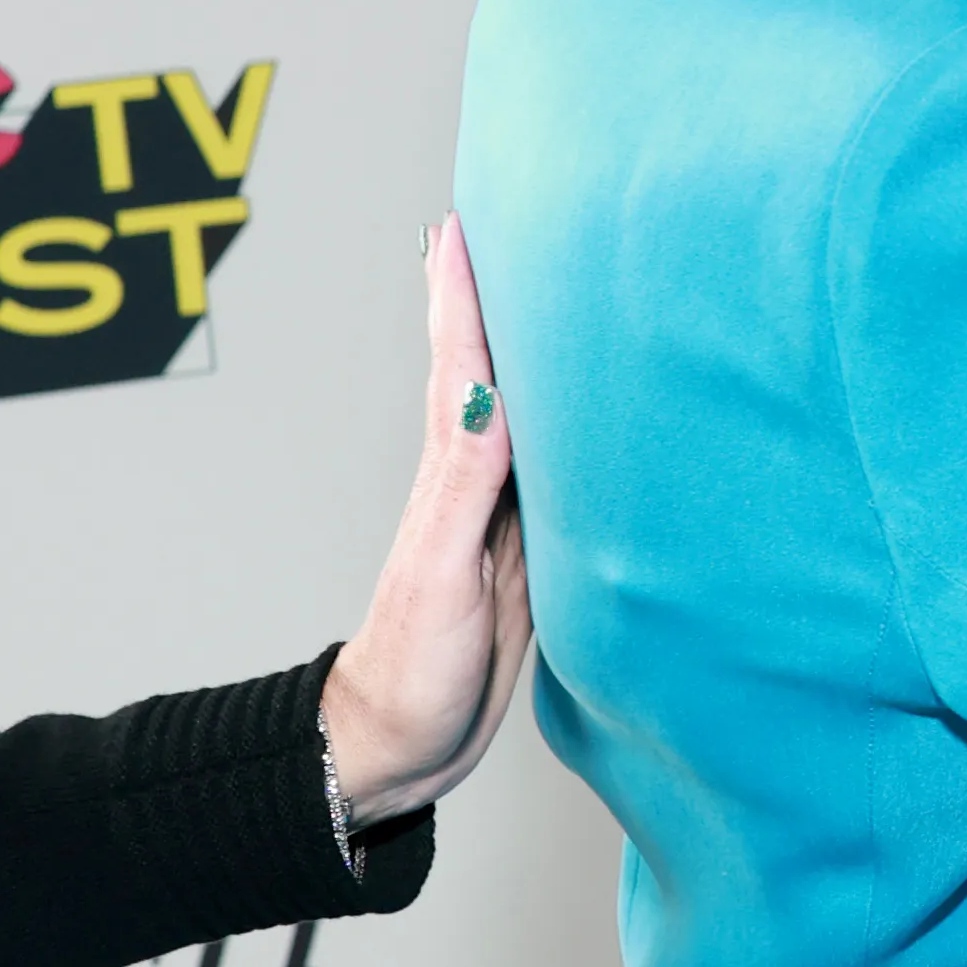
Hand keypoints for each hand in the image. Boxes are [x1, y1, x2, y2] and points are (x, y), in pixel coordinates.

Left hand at [323, 216, 533, 826]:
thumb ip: (468, 487)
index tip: (465, 223)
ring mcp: (497, 514)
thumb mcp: (443, 576)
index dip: (463, 295)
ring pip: (515, 409)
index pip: (464, 367)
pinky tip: (566, 405)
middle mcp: (473, 482)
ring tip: (528, 289)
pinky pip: (544, 464)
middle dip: (483, 297)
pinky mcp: (523, 549)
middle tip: (485, 223)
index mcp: (454, 477)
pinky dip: (553, 419)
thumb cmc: (414, 669)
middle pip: (482, 369)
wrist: (400, 743)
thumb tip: (488, 393)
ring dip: (518, 347)